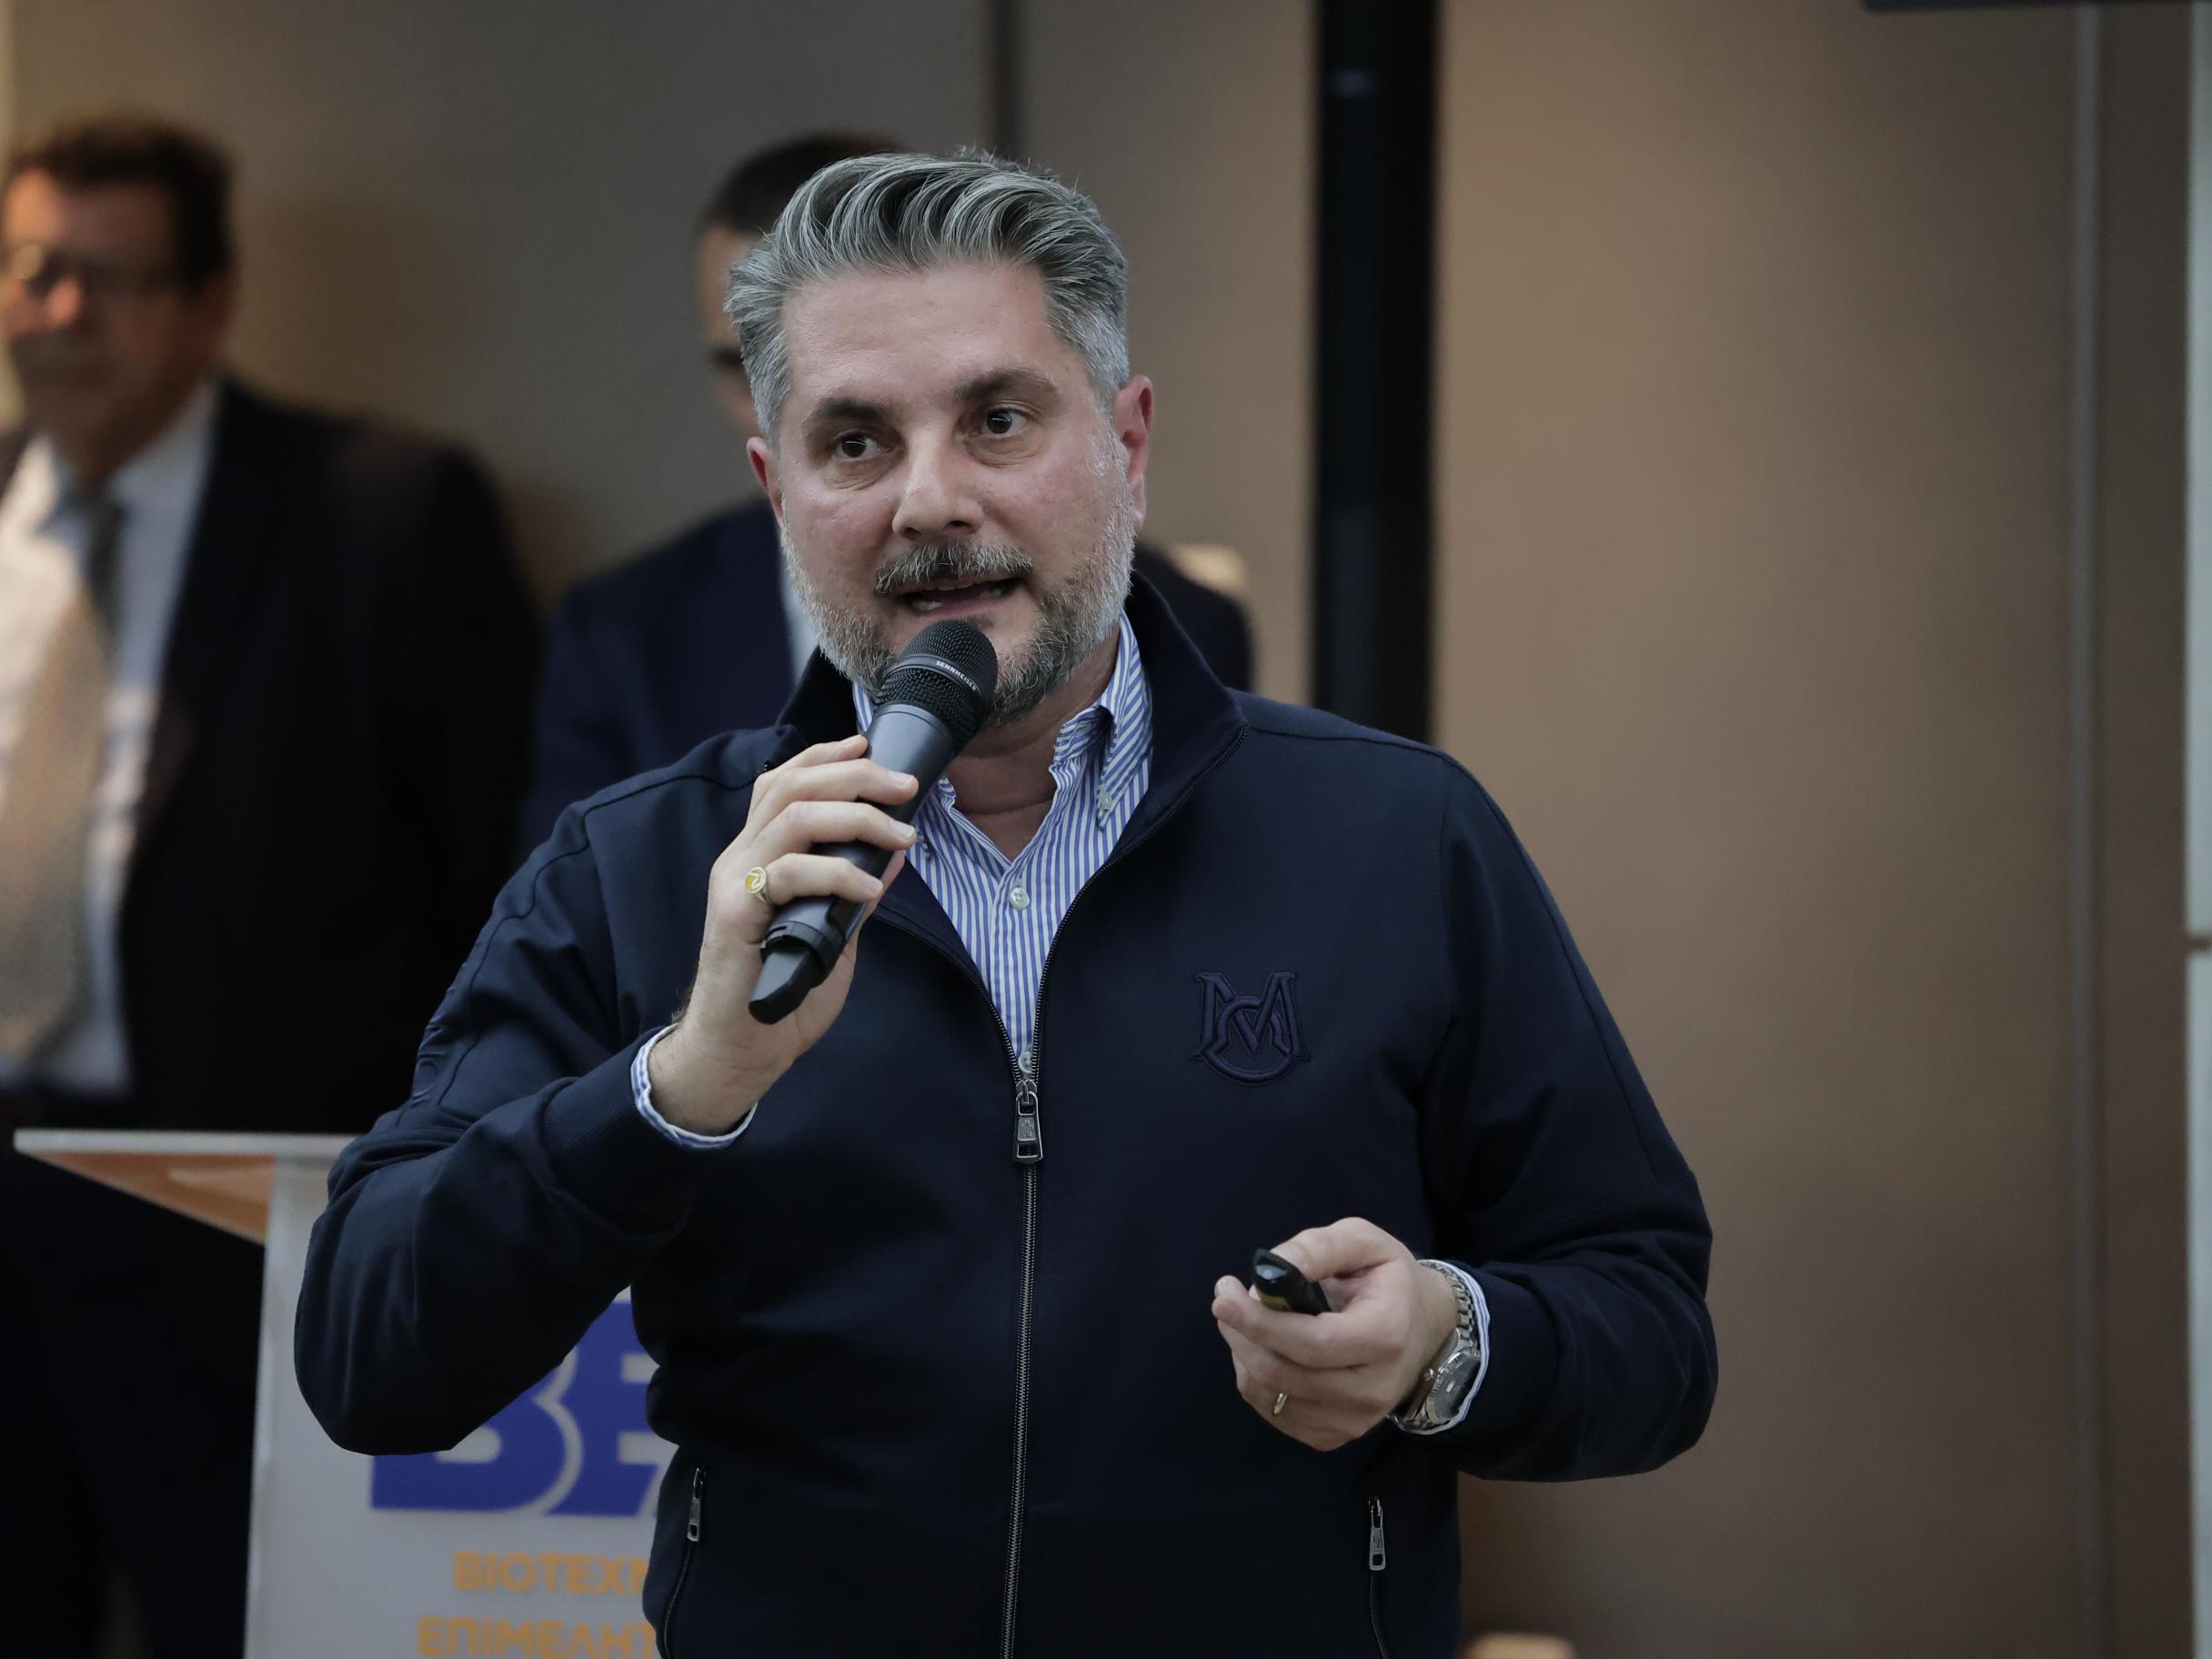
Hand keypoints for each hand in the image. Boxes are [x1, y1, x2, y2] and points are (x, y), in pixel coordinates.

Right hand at [649, 734, 916, 1133]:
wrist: (740, 1050)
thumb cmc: (782, 992)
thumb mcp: (833, 932)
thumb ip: (853, 892)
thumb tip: (890, 857)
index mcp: (760, 855)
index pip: (785, 782)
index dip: (826, 757)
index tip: (871, 747)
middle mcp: (741, 858)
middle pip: (793, 785)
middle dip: (856, 775)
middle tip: (905, 787)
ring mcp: (735, 882)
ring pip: (794, 817)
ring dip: (857, 816)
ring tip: (901, 834)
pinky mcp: (736, 912)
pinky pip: (790, 872)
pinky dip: (838, 871)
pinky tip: (868, 886)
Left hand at [1210, 1217, 1459, 1451]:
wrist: (1425, 1329)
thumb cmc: (1389, 1279)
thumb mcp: (1364, 1241)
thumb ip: (1318, 1247)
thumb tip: (1271, 1268)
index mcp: (1384, 1336)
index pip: (1310, 1342)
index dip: (1260, 1322)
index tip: (1223, 1296)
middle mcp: (1372, 1389)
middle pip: (1282, 1372)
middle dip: (1241, 1333)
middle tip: (1228, 1300)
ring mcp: (1353, 1421)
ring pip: (1270, 1396)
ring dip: (1243, 1354)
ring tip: (1249, 1321)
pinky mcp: (1333, 1436)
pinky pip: (1274, 1413)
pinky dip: (1256, 1379)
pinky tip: (1266, 1350)